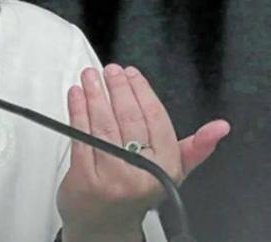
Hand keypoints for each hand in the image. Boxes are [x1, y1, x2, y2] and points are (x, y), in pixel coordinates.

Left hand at [57, 64, 229, 241]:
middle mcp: (141, 173)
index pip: (156, 120)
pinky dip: (77, 111)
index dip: (143, 92)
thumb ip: (193, 148)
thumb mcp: (170, 173)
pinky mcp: (85, 178)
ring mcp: (111, 176)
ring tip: (90, 76)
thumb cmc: (137, 192)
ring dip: (95, 94)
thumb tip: (220, 128)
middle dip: (118, 89)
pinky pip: (81, 136)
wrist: (105, 226)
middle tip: (110, 70)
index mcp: (166, 168)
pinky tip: (76, 95)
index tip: (132, 73)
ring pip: (103, 125)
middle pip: (128, 119)